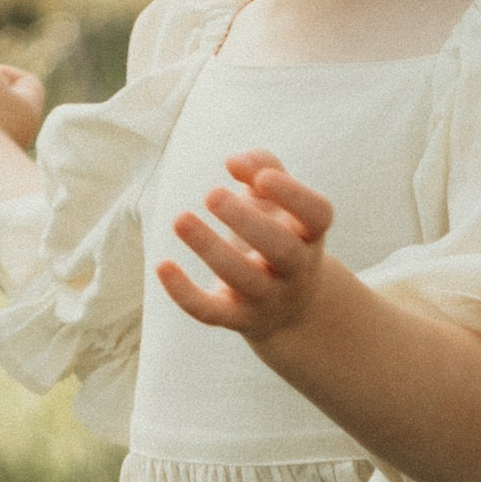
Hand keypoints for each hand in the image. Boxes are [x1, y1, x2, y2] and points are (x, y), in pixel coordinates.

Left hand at [157, 149, 335, 339]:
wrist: (288, 306)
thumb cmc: (277, 234)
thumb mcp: (277, 200)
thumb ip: (263, 166)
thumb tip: (235, 162)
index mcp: (310, 234)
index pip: (317, 214)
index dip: (293, 195)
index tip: (261, 178)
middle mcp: (296, 269)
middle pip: (283, 250)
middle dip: (247, 222)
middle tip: (211, 194)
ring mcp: (269, 297)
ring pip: (244, 279)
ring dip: (211, 249)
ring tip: (181, 219)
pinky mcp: (237, 319)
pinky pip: (212, 313)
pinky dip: (185, 293)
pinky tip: (163, 266)